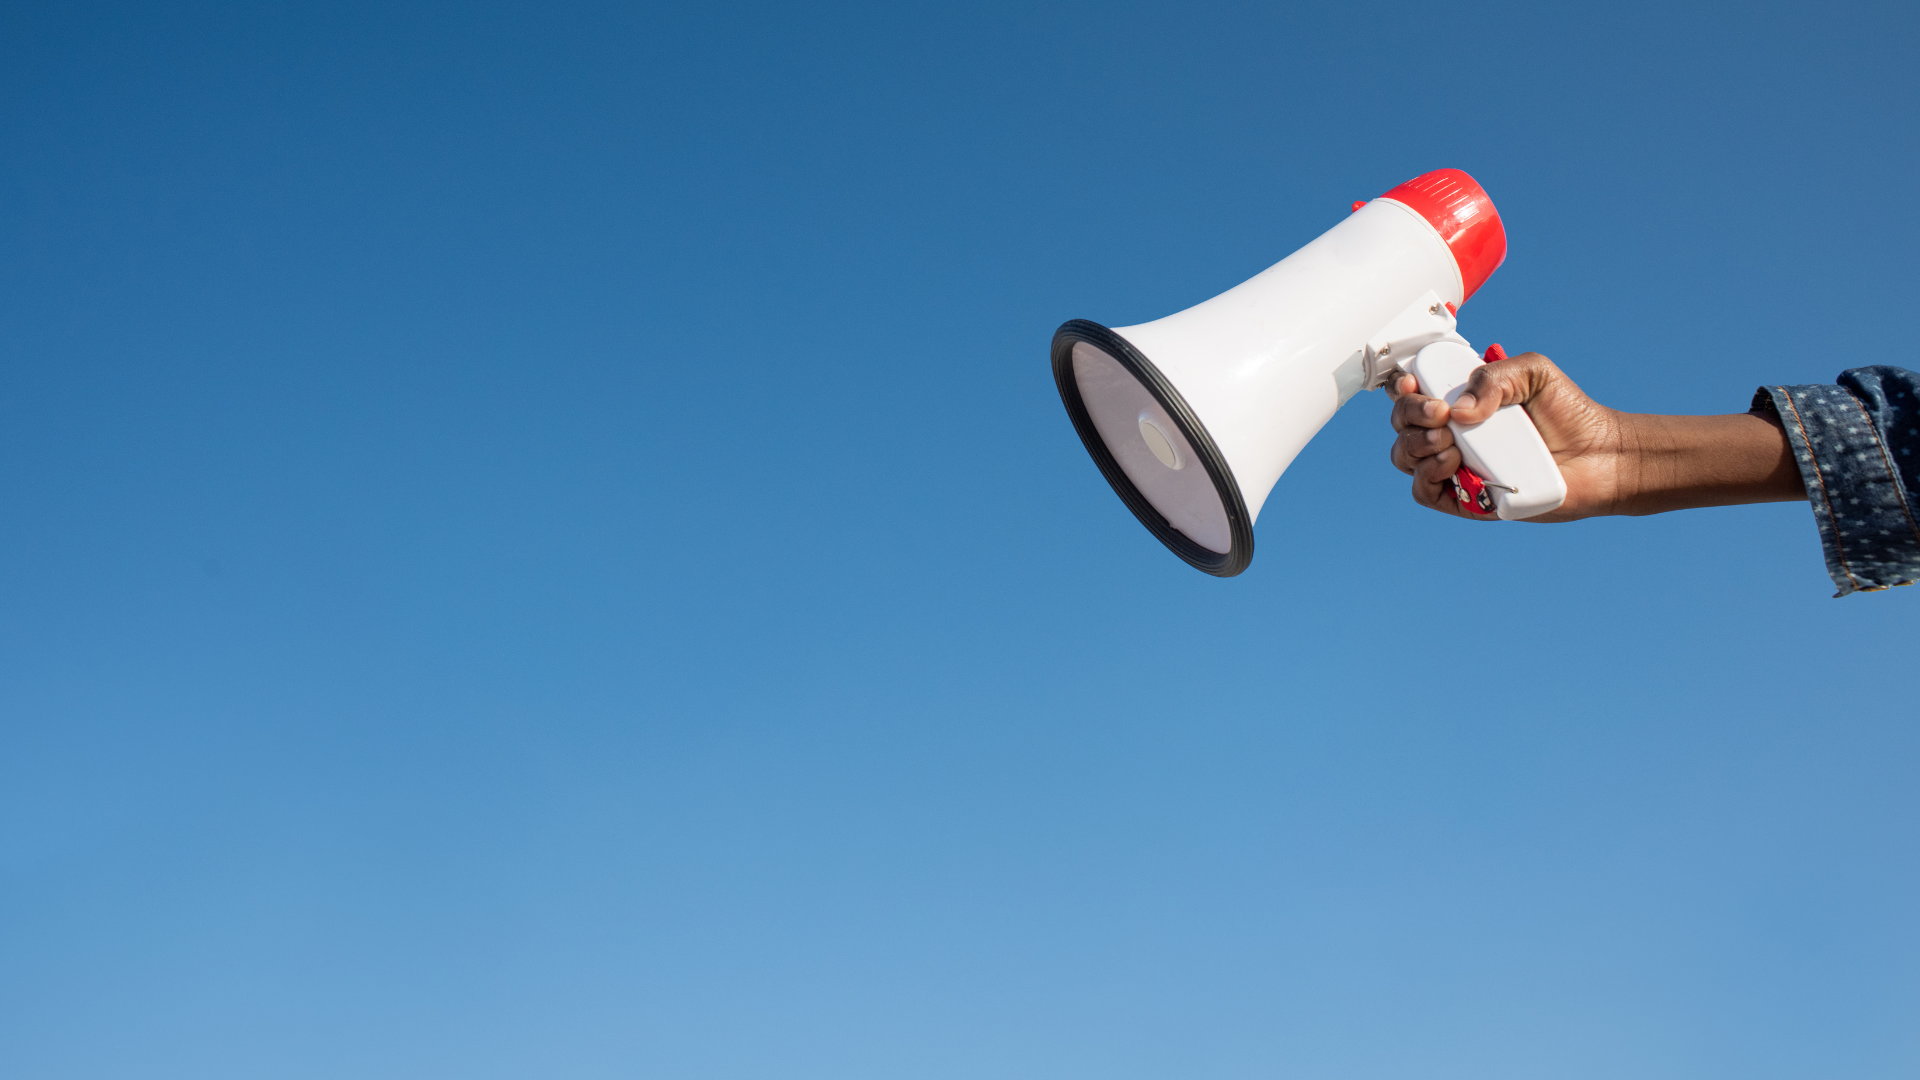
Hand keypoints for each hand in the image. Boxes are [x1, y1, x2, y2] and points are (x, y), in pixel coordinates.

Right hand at [1385, 350, 1804, 519]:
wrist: (1601, 456)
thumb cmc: (1570, 413)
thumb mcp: (1533, 372)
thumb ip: (1494, 377)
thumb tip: (1459, 410)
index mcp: (1461, 400)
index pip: (1412, 392)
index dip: (1402, 387)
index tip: (1414, 382)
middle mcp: (1453, 433)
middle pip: (1402, 425)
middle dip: (1411, 415)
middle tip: (1442, 413)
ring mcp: (1456, 466)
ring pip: (1405, 457)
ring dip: (1418, 445)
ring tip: (1452, 441)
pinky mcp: (1465, 498)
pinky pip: (1425, 492)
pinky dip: (1427, 476)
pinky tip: (1453, 463)